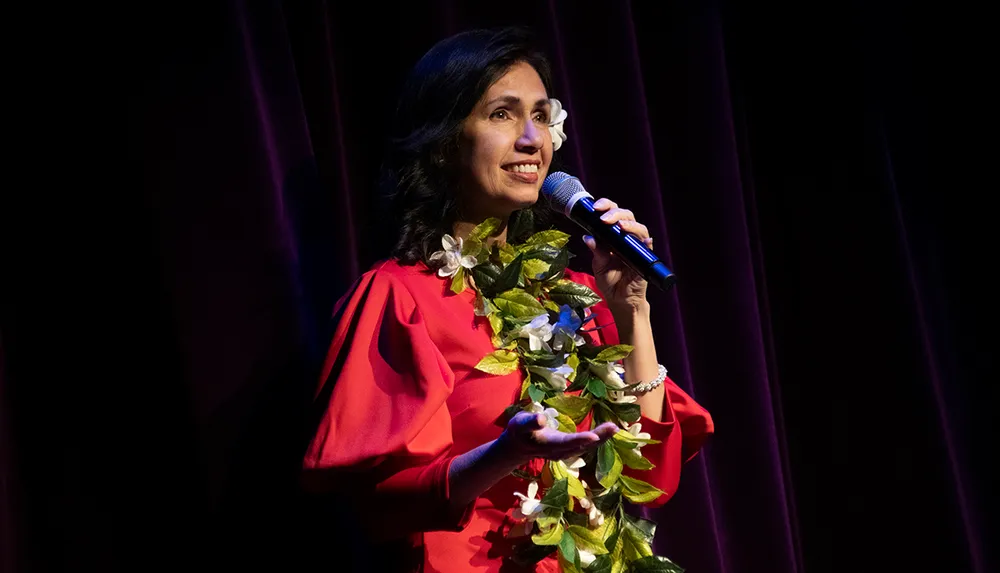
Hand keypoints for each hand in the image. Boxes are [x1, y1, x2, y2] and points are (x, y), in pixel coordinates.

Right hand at [498, 411, 617, 464]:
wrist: (518, 446)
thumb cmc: (519, 431)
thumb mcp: (521, 423)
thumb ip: (531, 421)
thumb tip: (541, 418)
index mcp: (550, 444)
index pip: (567, 442)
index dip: (580, 440)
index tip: (594, 437)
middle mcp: (560, 451)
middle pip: (582, 445)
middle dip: (599, 437)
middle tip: (614, 427)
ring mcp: (565, 453)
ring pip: (587, 447)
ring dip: (601, 438)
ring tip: (614, 428)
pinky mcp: (569, 450)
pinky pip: (586, 446)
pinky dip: (597, 439)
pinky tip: (607, 433)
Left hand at [583, 198, 652, 308]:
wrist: (620, 299)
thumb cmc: (609, 281)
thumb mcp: (599, 265)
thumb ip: (596, 251)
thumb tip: (588, 237)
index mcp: (612, 236)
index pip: (611, 214)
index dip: (605, 206)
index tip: (595, 207)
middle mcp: (626, 238)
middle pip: (626, 216)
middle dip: (615, 212)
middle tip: (604, 218)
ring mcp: (637, 246)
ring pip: (639, 227)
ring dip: (630, 224)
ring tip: (620, 225)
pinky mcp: (645, 257)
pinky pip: (648, 245)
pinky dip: (646, 241)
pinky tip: (644, 239)